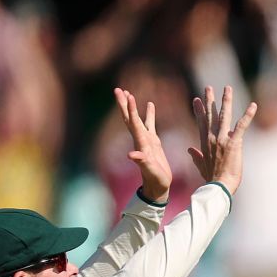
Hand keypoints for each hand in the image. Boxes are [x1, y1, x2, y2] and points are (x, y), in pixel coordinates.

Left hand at [114, 87, 170, 201]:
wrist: (157, 186)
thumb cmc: (155, 179)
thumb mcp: (149, 170)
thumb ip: (141, 162)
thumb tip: (131, 155)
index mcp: (140, 143)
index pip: (134, 122)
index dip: (131, 109)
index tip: (129, 96)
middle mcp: (140, 139)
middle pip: (129, 118)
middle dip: (124, 104)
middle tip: (118, 89)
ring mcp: (146, 139)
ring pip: (137, 118)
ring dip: (132, 106)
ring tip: (129, 92)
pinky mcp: (153, 142)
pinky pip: (150, 123)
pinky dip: (149, 113)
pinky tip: (150, 103)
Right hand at [187, 86, 257, 193]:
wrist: (219, 186)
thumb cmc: (212, 178)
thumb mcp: (201, 165)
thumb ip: (196, 156)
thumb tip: (189, 150)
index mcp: (205, 142)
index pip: (201, 122)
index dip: (199, 110)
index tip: (196, 99)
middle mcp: (212, 137)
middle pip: (211, 115)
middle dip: (210, 100)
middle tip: (209, 88)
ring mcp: (222, 139)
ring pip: (225, 115)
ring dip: (227, 101)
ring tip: (228, 88)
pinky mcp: (234, 143)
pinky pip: (242, 125)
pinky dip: (248, 115)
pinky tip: (253, 105)